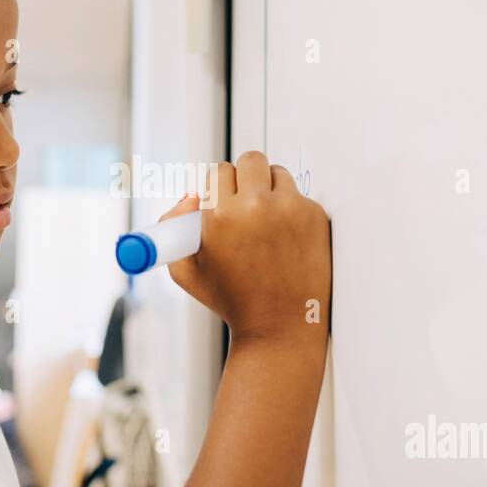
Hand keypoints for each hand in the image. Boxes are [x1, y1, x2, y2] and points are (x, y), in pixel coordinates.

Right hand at [158, 150, 331, 342]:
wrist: (280, 326)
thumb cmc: (232, 300)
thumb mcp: (184, 269)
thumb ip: (172, 224)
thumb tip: (190, 195)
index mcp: (220, 216)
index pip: (217, 171)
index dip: (217, 187)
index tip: (221, 201)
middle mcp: (255, 206)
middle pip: (249, 160)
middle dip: (244, 177)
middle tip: (244, 200)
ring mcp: (289, 209)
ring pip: (276, 172)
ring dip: (269, 189)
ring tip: (266, 221)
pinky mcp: (314, 216)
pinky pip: (299, 196)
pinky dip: (292, 210)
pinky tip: (286, 238)